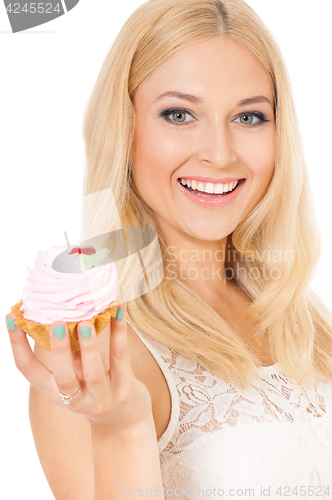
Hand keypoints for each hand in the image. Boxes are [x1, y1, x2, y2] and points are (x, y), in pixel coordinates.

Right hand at [5, 306, 153, 435]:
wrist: (124, 425)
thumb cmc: (95, 391)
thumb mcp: (75, 377)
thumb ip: (68, 354)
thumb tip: (60, 316)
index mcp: (55, 393)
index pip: (29, 371)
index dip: (18, 345)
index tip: (11, 319)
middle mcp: (76, 399)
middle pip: (63, 378)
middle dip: (59, 350)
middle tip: (55, 323)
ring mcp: (102, 397)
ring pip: (93, 373)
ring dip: (89, 347)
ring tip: (85, 323)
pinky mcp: (125, 389)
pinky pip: (120, 358)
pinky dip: (119, 333)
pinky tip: (118, 311)